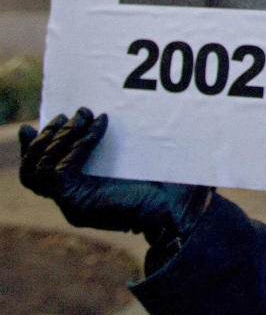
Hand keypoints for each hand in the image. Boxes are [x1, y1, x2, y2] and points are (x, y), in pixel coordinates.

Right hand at [19, 107, 209, 247]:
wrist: (181, 206)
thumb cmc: (166, 181)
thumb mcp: (136, 157)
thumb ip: (118, 144)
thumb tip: (107, 112)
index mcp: (80, 188)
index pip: (39, 171)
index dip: (32, 147)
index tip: (33, 124)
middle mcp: (70, 198)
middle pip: (32, 170)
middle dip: (48, 137)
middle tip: (74, 112)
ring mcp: (72, 202)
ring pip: (40, 170)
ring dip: (60, 137)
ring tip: (84, 115)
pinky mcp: (78, 203)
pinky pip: (61, 171)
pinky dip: (78, 144)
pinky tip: (101, 125)